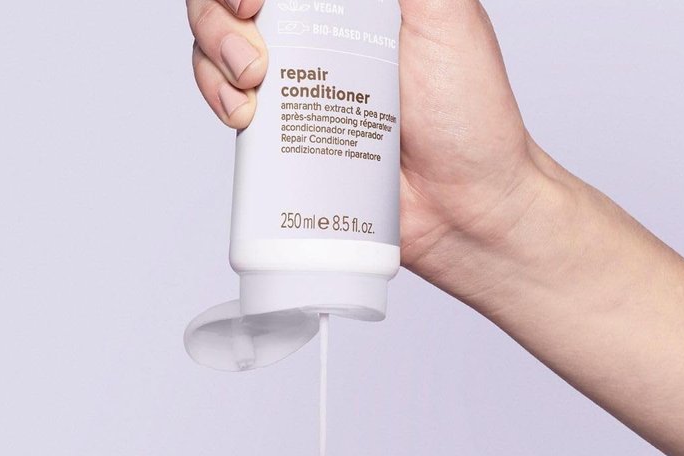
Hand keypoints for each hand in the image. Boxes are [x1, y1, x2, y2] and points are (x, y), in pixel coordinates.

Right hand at [188, 0, 549, 297]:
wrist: (464, 206)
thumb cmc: (470, 113)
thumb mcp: (446, 14)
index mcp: (351, 1)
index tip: (255, 2)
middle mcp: (316, 35)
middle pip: (231, 5)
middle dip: (218, 19)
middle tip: (254, 55)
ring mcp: (297, 88)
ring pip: (218, 51)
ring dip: (213, 60)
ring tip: (250, 88)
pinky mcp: (285, 141)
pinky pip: (230, 108)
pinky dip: (219, 101)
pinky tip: (243, 116)